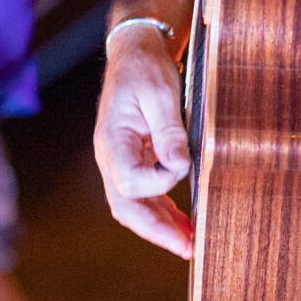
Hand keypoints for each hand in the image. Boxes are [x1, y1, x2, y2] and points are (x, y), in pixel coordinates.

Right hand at [93, 23, 195, 257]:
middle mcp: (110, 157)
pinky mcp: (133, 159)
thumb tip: (179, 166)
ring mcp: (119, 160)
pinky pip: (143, 193)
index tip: (184, 164)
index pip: (131, 181)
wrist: (135, 52)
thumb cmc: (145, 68)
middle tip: (188, 248)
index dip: (161, 181)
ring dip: (160, 226)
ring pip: (133, 205)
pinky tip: (181, 221)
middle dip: (156, 231)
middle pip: (126, 207)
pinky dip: (162, 210)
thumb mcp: (160, 93)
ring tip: (189, 242)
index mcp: (112, 141)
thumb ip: (169, 131)